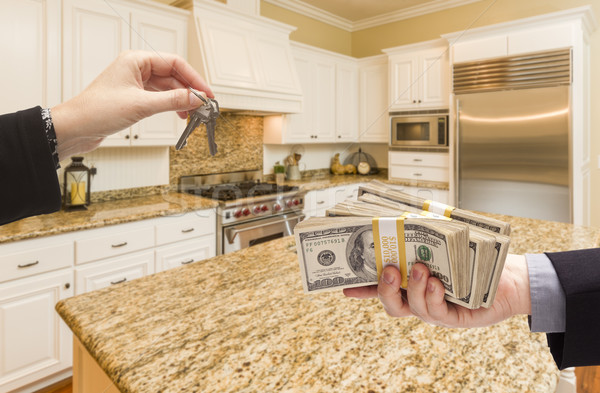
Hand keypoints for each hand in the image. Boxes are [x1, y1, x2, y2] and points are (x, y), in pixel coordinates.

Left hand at [51, 50, 212, 158]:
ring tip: (193, 113)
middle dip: (189, 90)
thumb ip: (172, 101)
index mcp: (136, 60)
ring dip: (181, 100)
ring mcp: (135, 84)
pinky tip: (179, 115)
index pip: (174, 63)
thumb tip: (195, 99)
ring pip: (167, 88)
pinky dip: (171, 106)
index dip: (193, 78)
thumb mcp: (141, 105)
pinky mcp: (134, 98)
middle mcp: (136, 69)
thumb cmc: (96, 110)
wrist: (75, 128)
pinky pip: (159, 98)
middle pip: (173, 75)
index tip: (206, 93)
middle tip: (203, 105)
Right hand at [344, 254, 530, 327]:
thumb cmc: (472, 258)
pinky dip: (433, 296)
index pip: (380, 287)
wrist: (506, 276)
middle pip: (391, 303)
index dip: (361, 288)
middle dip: (384, 288)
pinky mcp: (453, 316)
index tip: (344, 286)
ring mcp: (433, 309)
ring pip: (411, 307)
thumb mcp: (444, 244)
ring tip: (420, 269)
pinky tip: (437, 283)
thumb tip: (405, 215)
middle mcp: (418, 299)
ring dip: (412, 287)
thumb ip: (423, 236)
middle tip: (387, 268)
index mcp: (410, 283)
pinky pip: (436, 311)